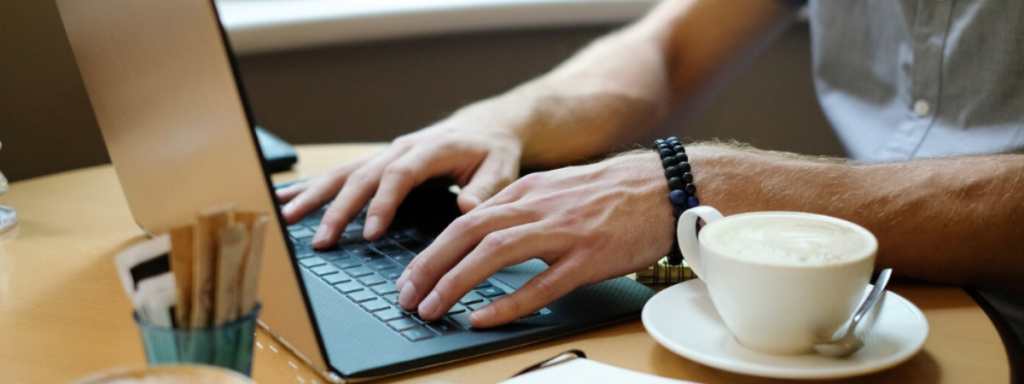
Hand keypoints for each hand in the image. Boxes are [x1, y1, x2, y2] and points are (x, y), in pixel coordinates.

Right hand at [276, 100, 527, 248]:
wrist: (485, 126)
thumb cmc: (493, 150)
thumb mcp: (501, 168)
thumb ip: (485, 189)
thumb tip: (466, 208)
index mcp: (431, 149)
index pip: (399, 175)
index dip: (382, 203)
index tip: (370, 232)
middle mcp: (402, 148)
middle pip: (363, 176)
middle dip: (339, 209)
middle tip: (322, 240)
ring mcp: (386, 154)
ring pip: (344, 173)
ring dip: (315, 196)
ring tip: (286, 217)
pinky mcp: (379, 162)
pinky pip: (342, 174)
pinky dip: (313, 186)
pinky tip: (286, 198)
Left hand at [395, 152, 675, 326]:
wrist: (665, 186)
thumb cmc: (612, 193)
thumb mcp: (556, 191)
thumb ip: (520, 210)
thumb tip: (483, 236)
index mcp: (526, 191)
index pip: (463, 221)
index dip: (430, 252)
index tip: (410, 278)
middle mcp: (537, 207)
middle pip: (466, 234)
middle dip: (429, 268)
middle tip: (406, 297)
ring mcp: (563, 232)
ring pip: (493, 254)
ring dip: (455, 283)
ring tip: (432, 309)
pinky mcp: (588, 258)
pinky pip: (541, 283)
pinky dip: (507, 302)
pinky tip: (484, 317)